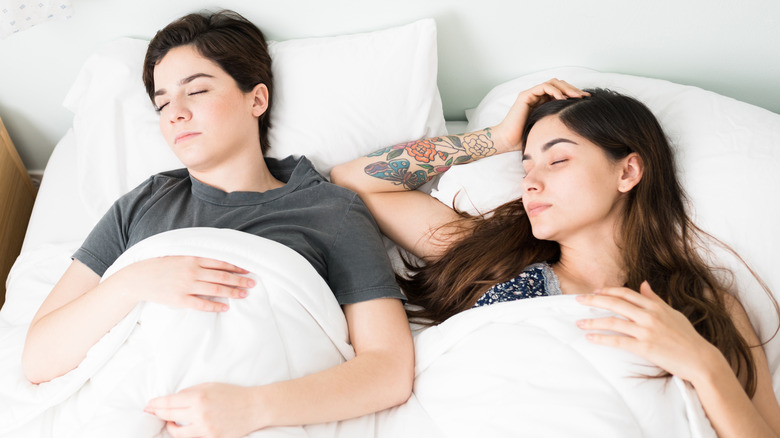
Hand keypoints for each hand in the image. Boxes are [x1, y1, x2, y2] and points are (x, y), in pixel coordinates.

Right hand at [104, 256, 252, 311]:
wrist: (139, 278)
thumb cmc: (161, 266)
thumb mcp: (179, 257)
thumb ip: (197, 259)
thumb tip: (216, 261)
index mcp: (193, 259)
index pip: (220, 262)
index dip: (235, 267)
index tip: (247, 270)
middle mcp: (192, 271)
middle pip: (222, 276)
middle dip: (239, 280)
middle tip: (253, 283)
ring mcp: (186, 286)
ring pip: (215, 290)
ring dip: (232, 292)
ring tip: (244, 295)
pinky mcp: (180, 300)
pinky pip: (202, 304)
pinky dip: (215, 306)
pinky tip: (226, 308)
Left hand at [145, 383, 262, 437]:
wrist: (254, 407)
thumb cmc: (233, 394)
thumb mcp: (211, 386)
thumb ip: (191, 392)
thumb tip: (174, 399)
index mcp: (198, 397)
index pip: (169, 402)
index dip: (156, 404)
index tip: (149, 405)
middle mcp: (199, 413)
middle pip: (169, 415)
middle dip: (157, 413)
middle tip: (150, 412)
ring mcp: (205, 428)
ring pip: (177, 432)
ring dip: (169, 427)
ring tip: (167, 422)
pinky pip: (192, 436)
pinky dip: (185, 432)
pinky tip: (183, 428)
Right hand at [493, 79, 588, 152]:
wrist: (508, 142)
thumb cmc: (526, 139)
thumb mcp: (548, 129)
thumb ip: (558, 123)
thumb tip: (578, 123)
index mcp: (543, 103)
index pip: (562, 92)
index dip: (575, 94)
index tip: (587, 100)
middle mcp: (538, 97)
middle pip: (560, 85)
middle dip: (573, 89)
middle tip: (585, 97)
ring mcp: (531, 95)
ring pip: (553, 83)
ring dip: (566, 88)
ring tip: (576, 97)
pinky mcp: (526, 95)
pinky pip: (544, 87)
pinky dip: (555, 91)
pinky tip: (563, 99)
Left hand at [575, 281, 718, 383]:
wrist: (700, 359)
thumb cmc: (687, 337)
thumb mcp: (672, 313)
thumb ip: (655, 299)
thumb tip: (643, 284)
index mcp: (655, 306)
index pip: (626, 293)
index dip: (608, 291)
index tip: (595, 291)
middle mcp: (649, 316)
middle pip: (615, 303)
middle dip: (594, 300)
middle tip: (578, 300)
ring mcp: (646, 331)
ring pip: (613, 322)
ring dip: (593, 321)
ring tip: (579, 322)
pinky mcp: (644, 347)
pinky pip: (618, 341)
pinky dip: (602, 338)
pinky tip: (590, 337)